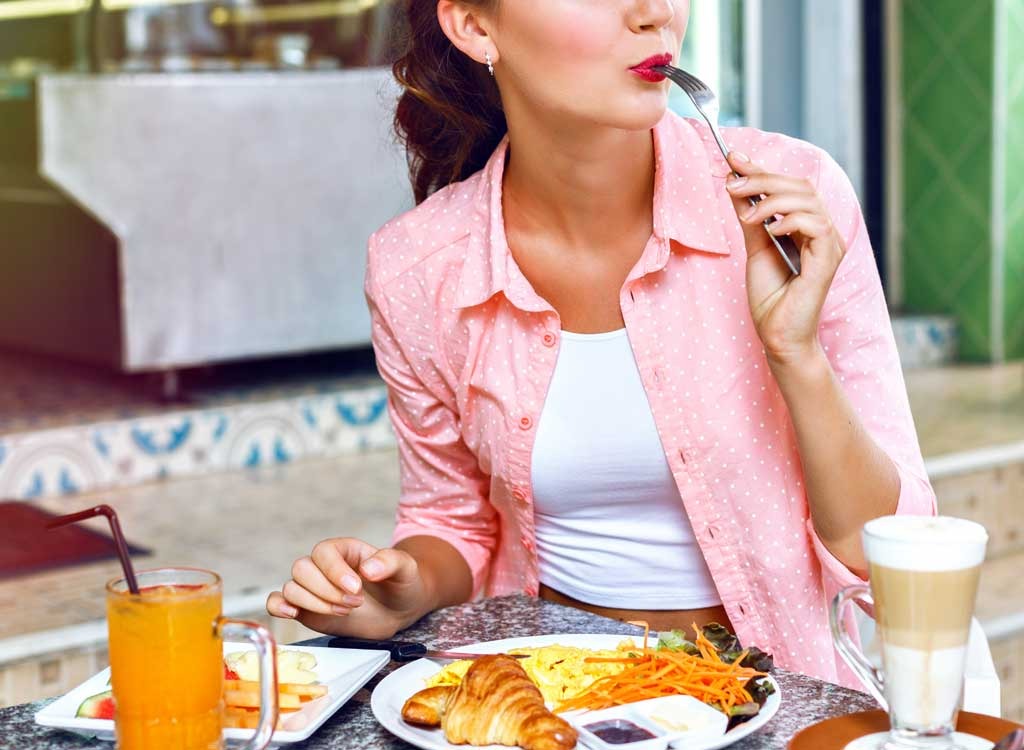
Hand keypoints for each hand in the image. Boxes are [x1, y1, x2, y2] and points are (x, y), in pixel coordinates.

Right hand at [266, 538, 430, 639]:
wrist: (400, 609)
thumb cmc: (401, 583)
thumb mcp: (405, 568)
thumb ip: (390, 562)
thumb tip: (368, 569)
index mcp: (344, 550)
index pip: (323, 552)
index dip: (334, 571)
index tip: (356, 587)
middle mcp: (324, 567)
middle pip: (302, 569)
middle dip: (326, 591)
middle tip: (354, 603)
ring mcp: (313, 588)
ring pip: (292, 588)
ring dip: (315, 603)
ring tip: (344, 612)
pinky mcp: (307, 609)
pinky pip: (278, 602)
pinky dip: (279, 607)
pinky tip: (292, 613)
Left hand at [724, 151, 845, 368]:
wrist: (777, 335)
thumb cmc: (770, 297)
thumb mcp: (754, 248)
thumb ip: (749, 217)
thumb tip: (735, 185)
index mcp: (807, 225)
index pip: (788, 186)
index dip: (762, 169)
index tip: (733, 157)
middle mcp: (823, 230)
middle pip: (800, 186)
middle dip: (763, 179)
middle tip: (733, 183)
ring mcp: (829, 244)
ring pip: (808, 200)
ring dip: (772, 200)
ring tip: (747, 215)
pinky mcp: (828, 260)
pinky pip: (817, 225)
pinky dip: (791, 220)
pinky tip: (769, 229)